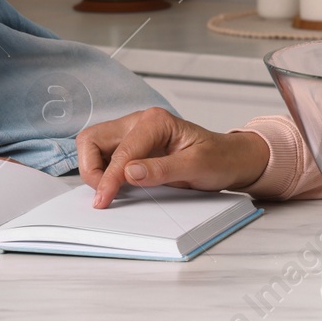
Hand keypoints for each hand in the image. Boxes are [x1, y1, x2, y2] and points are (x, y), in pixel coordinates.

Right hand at [77, 107, 270, 207]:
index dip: (110, 178)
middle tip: (102, 194)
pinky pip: (105, 155)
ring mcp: (133, 133)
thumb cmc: (218, 158)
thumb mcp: (197, 166)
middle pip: (94, 138)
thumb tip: (130, 173)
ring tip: (108, 191)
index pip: (121, 151)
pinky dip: (102, 171)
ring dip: (94, 169)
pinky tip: (114, 186)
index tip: (104, 199)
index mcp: (155, 121)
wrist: (230, 160)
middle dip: (91, 168)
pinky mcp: (132, 146)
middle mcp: (140, 122)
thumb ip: (162, 169)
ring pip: (94, 145)